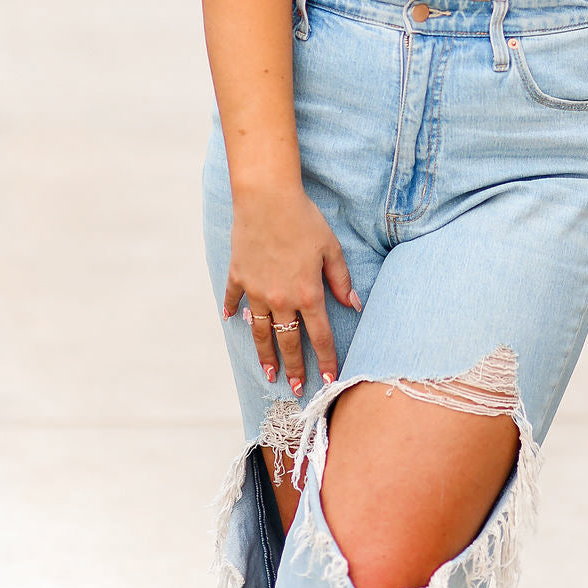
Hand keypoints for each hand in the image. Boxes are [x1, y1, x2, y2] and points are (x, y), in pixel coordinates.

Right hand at [222, 186, 360, 392]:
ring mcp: (257, 290)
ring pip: (262, 332)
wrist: (267, 199)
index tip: (328, 379)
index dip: (325, 359)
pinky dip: (233, 311)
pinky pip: (235, 300)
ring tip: (270, 374)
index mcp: (308, 293)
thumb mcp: (331, 248)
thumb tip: (354, 304)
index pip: (320, 336)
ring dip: (266, 355)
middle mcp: (281, 299)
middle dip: (295, 367)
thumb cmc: (304, 219)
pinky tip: (233, 322)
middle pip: (289, 341)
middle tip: (297, 388)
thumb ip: (341, 280)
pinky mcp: (239, 277)